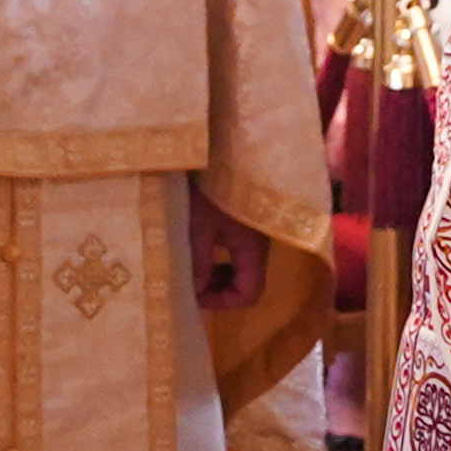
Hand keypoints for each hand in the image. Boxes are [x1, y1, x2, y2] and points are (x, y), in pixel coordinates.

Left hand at [191, 192, 270, 310]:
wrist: (221, 147)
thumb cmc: (208, 186)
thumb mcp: (197, 225)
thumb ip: (198, 262)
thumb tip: (196, 293)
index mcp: (252, 248)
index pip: (249, 292)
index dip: (223, 303)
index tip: (195, 297)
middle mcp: (259, 244)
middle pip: (247, 282)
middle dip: (219, 290)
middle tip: (191, 285)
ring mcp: (254, 232)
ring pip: (241, 267)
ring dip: (218, 275)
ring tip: (193, 269)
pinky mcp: (244, 221)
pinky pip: (237, 251)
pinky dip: (220, 258)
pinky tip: (200, 249)